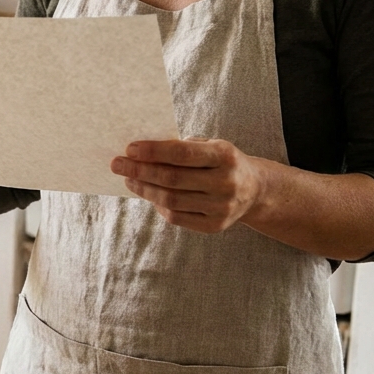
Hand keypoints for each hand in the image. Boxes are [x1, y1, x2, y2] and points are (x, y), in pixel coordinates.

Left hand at [109, 138, 268, 233]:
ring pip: (171, 200)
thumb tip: (140, 152)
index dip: (153, 152)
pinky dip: (158, 205)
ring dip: (144, 189)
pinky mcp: (215, 226)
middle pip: (172, 179)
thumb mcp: (210, 146)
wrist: (255, 190)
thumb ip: (181, 148)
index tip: (129, 148)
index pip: (182, 154)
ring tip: (129, 179)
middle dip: (140, 170)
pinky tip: (148, 194)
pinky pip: (177, 217)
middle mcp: (226, 183)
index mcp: (225, 156)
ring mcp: (221, 207)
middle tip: (117, 164)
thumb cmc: (222, 162)